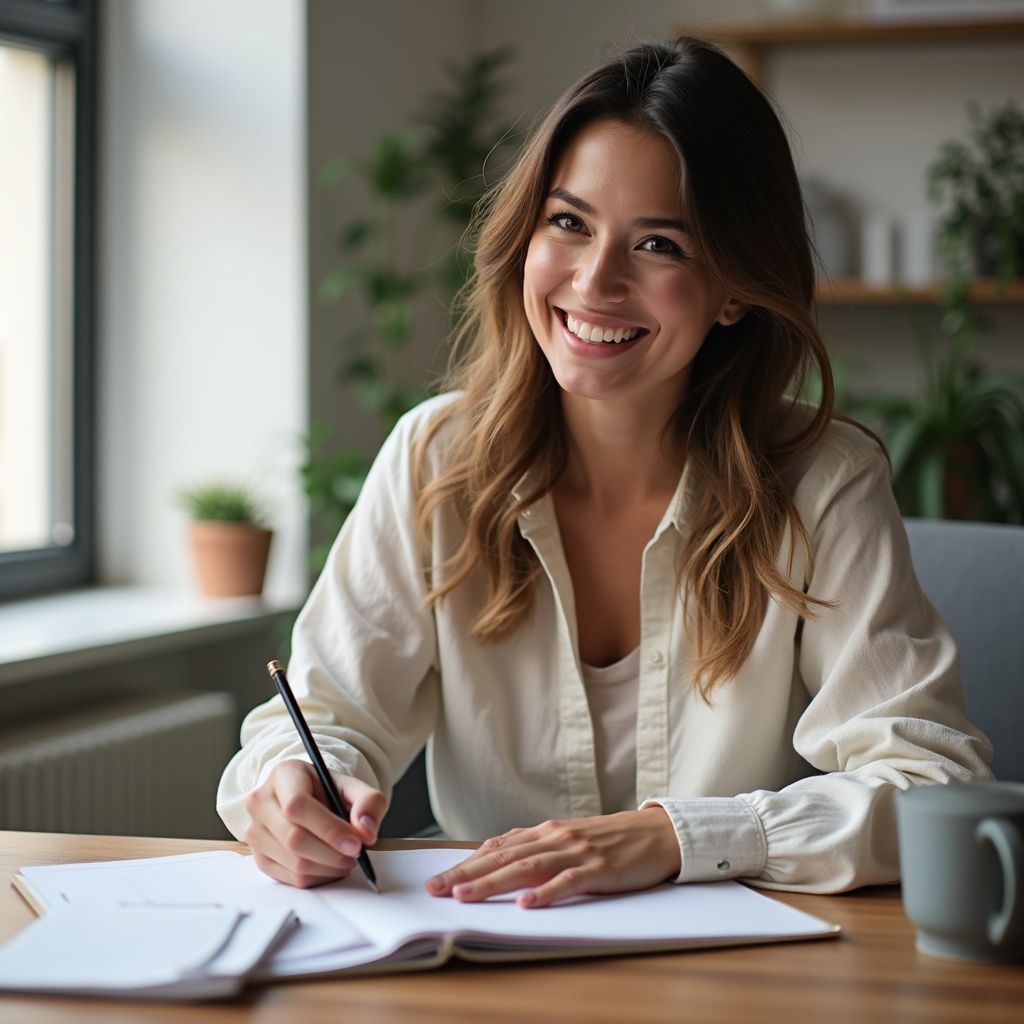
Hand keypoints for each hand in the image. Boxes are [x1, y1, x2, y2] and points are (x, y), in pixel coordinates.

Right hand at [244, 760, 385, 887]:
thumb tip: (367, 831)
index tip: (356, 843)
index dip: (329, 828)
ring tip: (346, 858)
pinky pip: (291, 878)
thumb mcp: (352, 786)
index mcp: (283, 775)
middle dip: (333, 853)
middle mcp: (261, 802)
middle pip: (294, 838)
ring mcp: (255, 831)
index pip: (297, 805)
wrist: (305, 797)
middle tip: (356, 853)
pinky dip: (318, 878)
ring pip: (294, 863)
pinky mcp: (258, 857)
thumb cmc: (327, 791)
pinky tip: (331, 866)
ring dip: (328, 868)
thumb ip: (368, 801)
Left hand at [425, 806, 680, 907]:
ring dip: (493, 882)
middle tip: (436, 889)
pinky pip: (567, 882)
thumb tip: (495, 854)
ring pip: (527, 867)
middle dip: (467, 874)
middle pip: (504, 857)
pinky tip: (525, 903)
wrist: (657, 833)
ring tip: (465, 895)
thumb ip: (536, 846)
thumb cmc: (610, 839)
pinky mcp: (599, 868)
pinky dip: (545, 893)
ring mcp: (576, 851)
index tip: (437, 880)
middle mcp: (555, 837)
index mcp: (546, 832)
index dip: (466, 864)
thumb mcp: (568, 838)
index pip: (498, 848)